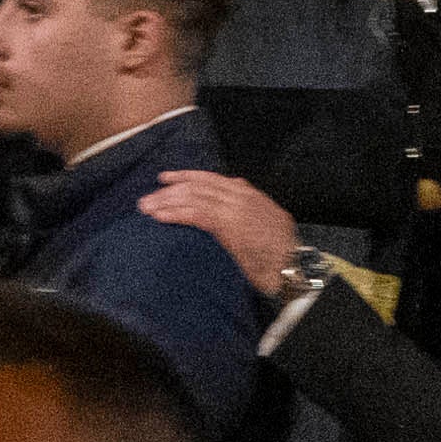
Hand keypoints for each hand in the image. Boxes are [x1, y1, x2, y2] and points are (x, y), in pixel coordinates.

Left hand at [148, 167, 307, 301]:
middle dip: (170, 190)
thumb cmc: (280, 254)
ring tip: (146, 207)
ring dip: (166, 201)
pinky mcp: (230, 225)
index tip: (166, 178)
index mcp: (247, 194)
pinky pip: (196, 214)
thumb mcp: (263, 226)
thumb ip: (245, 214)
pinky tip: (160, 217)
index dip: (186, 177)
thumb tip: (226, 213)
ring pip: (193, 197)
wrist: (294, 264)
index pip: (210, 178)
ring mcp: (235, 208)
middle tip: (147, 197)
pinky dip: (175, 214)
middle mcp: (240, 195)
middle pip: (197, 185)